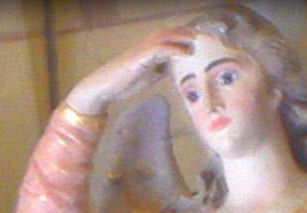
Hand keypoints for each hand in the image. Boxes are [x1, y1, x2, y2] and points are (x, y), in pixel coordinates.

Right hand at [66, 24, 194, 116]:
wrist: (104, 86)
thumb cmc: (124, 82)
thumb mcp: (148, 75)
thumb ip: (160, 70)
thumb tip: (174, 71)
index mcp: (148, 49)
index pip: (168, 37)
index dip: (183, 36)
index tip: (198, 40)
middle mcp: (146, 45)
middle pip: (168, 32)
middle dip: (185, 32)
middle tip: (202, 36)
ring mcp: (142, 50)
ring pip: (165, 36)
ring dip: (182, 36)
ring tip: (196, 40)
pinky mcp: (139, 57)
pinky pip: (159, 49)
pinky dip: (174, 49)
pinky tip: (185, 53)